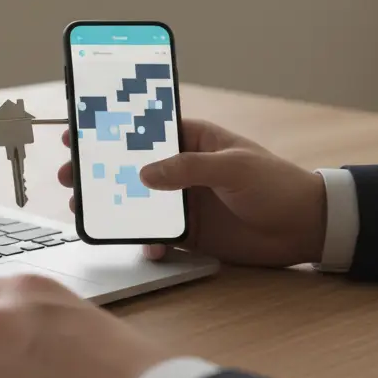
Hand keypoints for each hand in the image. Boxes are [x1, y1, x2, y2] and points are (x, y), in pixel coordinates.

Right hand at [57, 119, 326, 267]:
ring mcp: (180, 202)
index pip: (141, 130)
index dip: (107, 130)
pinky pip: (154, 237)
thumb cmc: (277, 184)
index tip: (77, 131)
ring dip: (109, 208)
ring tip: (85, 211)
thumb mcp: (235, 167)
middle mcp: (179, 170)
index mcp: (190, 140)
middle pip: (127, 168)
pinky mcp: (187, 233)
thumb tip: (144, 175)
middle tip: (70, 176)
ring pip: (133, 203)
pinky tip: (149, 247)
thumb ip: (188, 168)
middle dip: (96, 172)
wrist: (307, 229)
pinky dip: (146, 243)